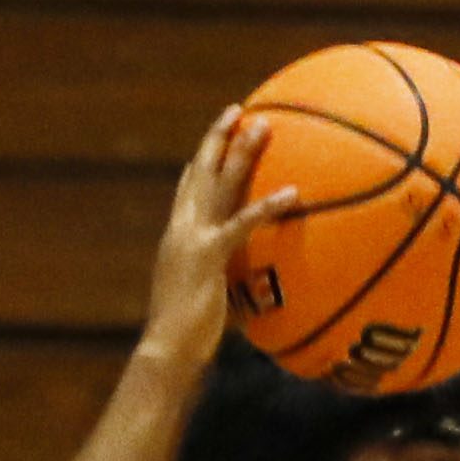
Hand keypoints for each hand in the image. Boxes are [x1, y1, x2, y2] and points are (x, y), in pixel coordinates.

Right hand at [150, 105, 295, 368]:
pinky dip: (267, 206)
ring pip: (220, 182)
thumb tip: (236, 295)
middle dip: (219, 138)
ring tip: (265, 124)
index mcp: (177, 238)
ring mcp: (193, 238)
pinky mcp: (209, 255)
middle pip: (201, 171)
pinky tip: (293, 194)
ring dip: (243, 150)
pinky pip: (243, 222)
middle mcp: (181, 229)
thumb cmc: (182, 338)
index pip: (187, 190)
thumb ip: (215, 286)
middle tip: (238, 111)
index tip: (214, 140)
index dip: (201, 162)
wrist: (166, 349)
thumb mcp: (198, 302)